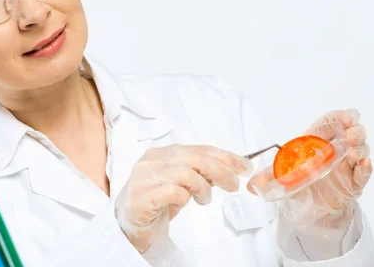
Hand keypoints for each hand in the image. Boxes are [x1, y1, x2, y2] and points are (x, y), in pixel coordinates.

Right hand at [115, 145, 251, 254]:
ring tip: (204, 199)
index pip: (199, 149)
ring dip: (203, 188)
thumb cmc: (157, 202)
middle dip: (221, 171)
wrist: (130, 225)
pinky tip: (184, 203)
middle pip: (195, 158)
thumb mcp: (182, 184)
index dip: (224, 156)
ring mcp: (144, 178)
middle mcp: (152, 161)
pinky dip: (184, 197)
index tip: (243, 166)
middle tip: (233, 185)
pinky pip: (171, 192)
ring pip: (185, 173)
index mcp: (162, 153)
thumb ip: (199, 172)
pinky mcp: (140, 197)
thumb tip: (229, 167)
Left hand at [249, 109, 371, 231]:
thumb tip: (250, 183)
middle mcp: (335, 150)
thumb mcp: (281, 178)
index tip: (345, 117)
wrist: (310, 208)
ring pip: (360, 150)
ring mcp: (346, 165)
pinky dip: (366, 168)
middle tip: (351, 133)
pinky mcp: (353, 182)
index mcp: (317, 142)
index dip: (339, 117)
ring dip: (360, 148)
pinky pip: (363, 173)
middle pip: (350, 132)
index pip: (331, 123)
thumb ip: (266, 178)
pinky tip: (365, 164)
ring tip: (355, 151)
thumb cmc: (300, 183)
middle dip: (354, 129)